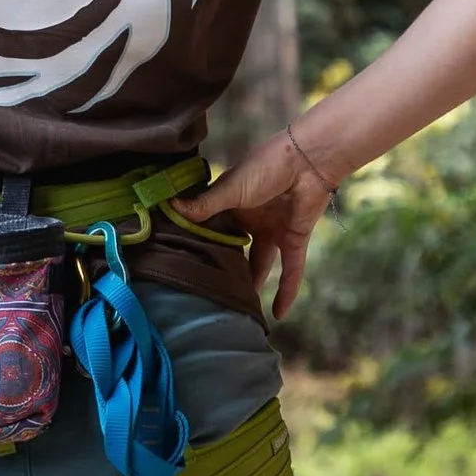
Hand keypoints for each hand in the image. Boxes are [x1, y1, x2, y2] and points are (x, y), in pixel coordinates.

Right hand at [178, 130, 334, 317]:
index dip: (201, 246)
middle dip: (226, 268)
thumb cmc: (265, 167)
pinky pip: (291, 269)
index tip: (184, 267)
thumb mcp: (230, 189)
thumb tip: (168, 207)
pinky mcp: (294, 238)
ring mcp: (273, 230)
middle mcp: (251, 219)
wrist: (307, 161)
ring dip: (253, 283)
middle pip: (236, 249)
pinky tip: (279, 314)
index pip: (213, 229)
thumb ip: (203, 205)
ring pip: (261, 264)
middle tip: (210, 293)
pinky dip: (288, 290)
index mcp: (232, 204)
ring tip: (239, 308)